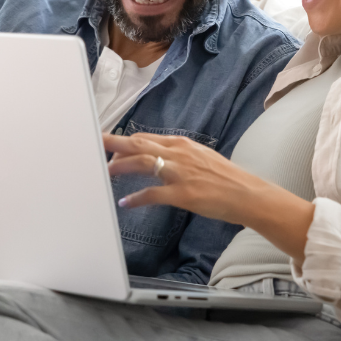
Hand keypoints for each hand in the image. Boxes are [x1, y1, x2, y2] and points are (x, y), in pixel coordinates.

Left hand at [103, 132, 313, 259]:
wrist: (247, 194)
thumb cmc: (225, 179)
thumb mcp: (200, 158)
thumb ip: (178, 156)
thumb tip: (157, 157)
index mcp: (182, 145)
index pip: (145, 138)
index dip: (123, 141)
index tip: (106, 142)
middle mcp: (179, 154)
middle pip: (138, 145)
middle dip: (113, 144)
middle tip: (93, 144)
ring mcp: (181, 173)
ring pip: (142, 163)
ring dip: (120, 167)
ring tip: (105, 172)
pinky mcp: (183, 193)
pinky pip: (153, 194)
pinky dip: (136, 198)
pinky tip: (125, 202)